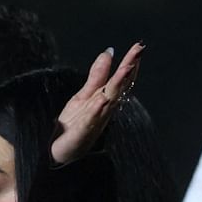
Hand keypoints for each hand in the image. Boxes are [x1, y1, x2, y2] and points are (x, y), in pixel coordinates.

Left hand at [50, 42, 143, 165]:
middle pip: (119, 86)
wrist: (62, 154)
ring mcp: (95, 121)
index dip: (130, 63)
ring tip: (126, 68)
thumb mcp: (84, 95)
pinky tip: (102, 99)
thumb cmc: (75, 125)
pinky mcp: (83, 132)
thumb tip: (109, 52)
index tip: (139, 47)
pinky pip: (91, 119)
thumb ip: (97, 75)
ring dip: (118, 85)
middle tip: (139, 52)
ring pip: (109, 101)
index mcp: (105, 99)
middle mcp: (104, 110)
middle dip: (129, 69)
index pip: (120, 79)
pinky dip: (98, 109)